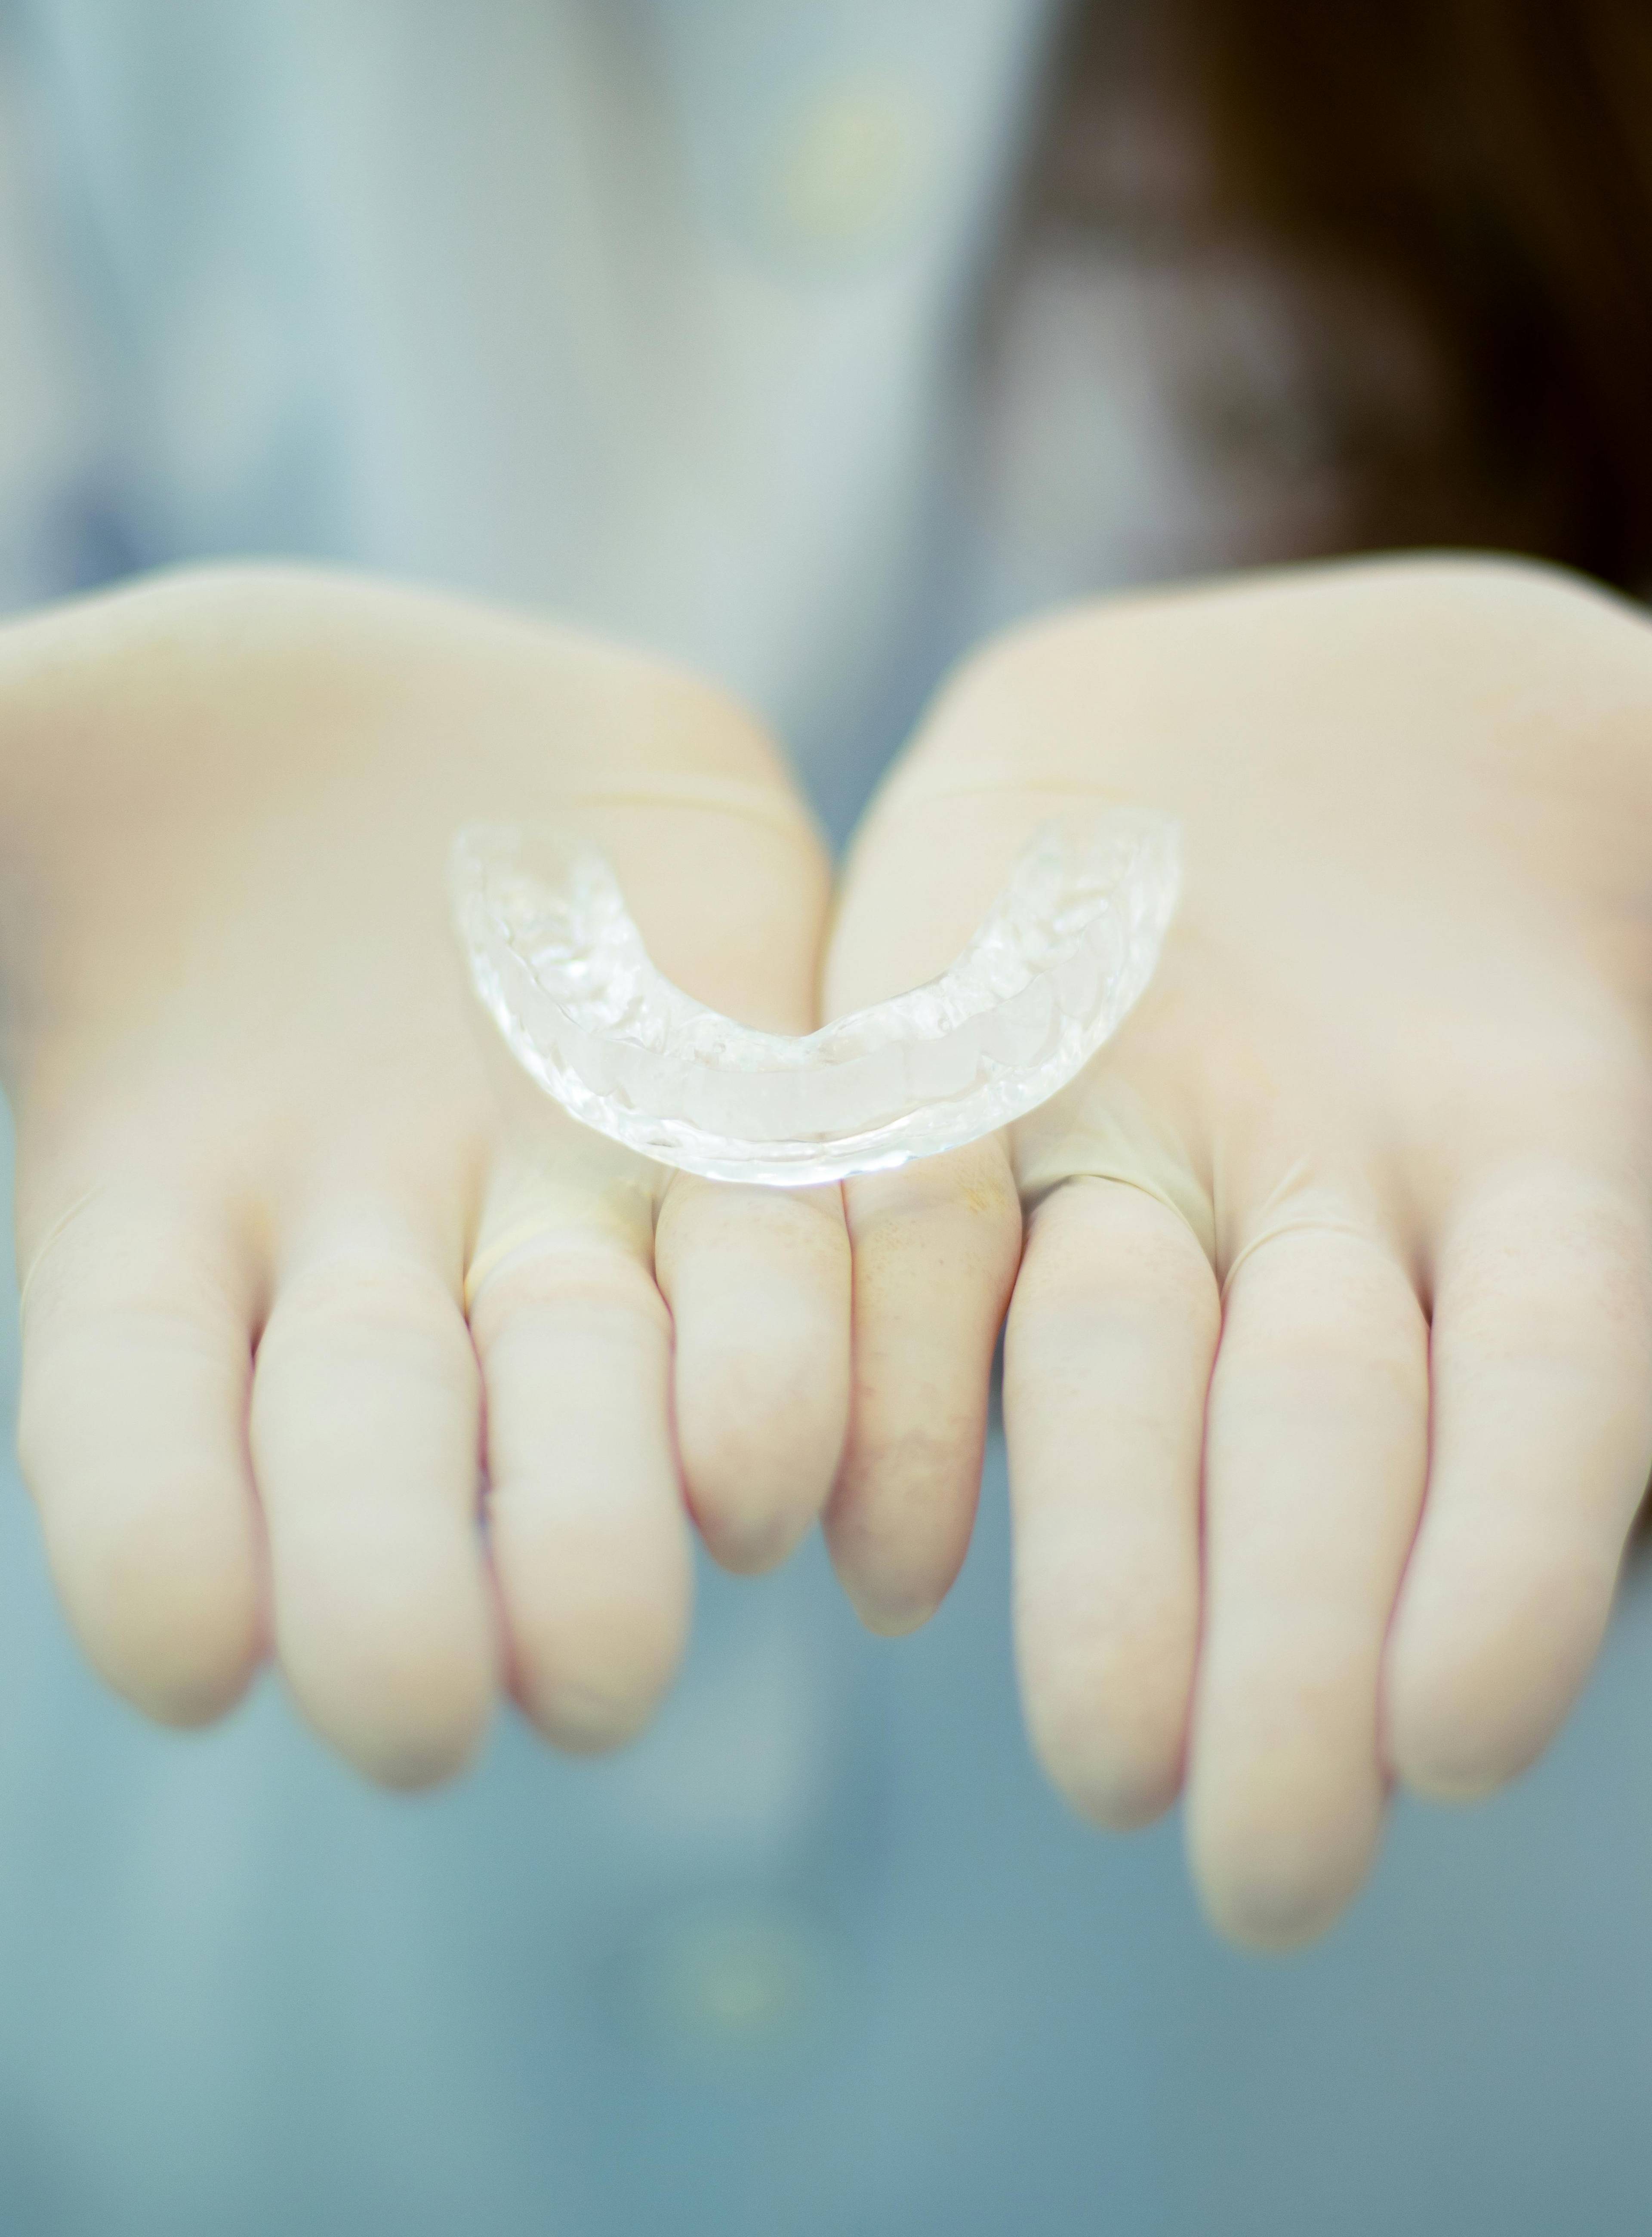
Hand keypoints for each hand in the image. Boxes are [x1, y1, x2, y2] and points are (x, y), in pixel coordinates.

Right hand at [0, 566, 847, 1783]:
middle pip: (380, 1444)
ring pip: (598, 1385)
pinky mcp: (738, 1108)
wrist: (442, 716)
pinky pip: (784, 1260)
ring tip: (609, 1660)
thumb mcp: (20, 766)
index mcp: (166, 1206)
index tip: (187, 1664)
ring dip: (610, 1520)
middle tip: (426, 1725)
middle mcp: (377, 1254)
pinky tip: (798, 1482)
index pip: (137, 1416)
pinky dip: (796, 1368)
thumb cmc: (181, 751)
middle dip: (398, 1582)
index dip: (153, 1539)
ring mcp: (566, 1192)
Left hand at [823, 556, 1651, 1944]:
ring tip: (1103, 1761)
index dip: (1514, 1555)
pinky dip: (897, 1396)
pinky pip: (915, 1228)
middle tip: (1263, 1868)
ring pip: (1120, 1370)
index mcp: (1535, 1147)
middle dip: (1291, 1632)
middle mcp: (1323, 1193)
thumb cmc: (1546, 763)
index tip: (1459, 1743)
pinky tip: (878, 1556)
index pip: (1547, 1387)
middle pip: (1315, 1430)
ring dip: (1109, 1566)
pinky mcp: (953, 1062)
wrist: (1276, 700)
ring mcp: (1140, 1139)